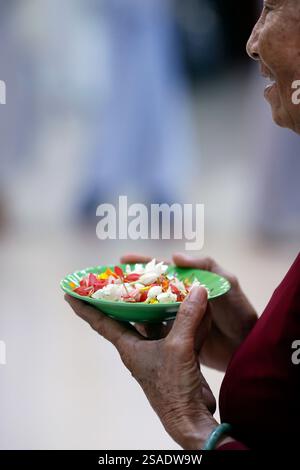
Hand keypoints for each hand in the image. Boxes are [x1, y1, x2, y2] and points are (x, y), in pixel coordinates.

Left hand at [65, 286, 219, 448]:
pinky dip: (191, 319)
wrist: (191, 417)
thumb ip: (187, 317)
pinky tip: (201, 305)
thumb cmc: (173, 388)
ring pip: (161, 320)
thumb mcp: (178, 346)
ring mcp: (160, 351)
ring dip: (168, 304)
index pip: (101, 322)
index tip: (70, 292)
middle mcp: (141, 347)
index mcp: (128, 347)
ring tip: (171, 283)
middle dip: (129, 296)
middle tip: (125, 275)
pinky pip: (182, 330)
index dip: (85, 306)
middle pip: (132, 315)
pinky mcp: (179, 355)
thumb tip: (198, 289)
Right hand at [121, 253, 257, 370]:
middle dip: (128, 286)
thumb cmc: (239, 312)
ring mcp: (175, 319)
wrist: (247, 346)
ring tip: (109, 305)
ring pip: (148, 310)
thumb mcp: (227, 283)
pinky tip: (126, 329)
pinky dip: (141, 328)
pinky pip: (155, 330)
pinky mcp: (176, 338)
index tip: (121, 259)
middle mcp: (178, 299)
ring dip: (130, 307)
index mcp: (188, 283)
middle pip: (148, 289)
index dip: (141, 263)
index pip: (160, 269)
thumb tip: (174, 256)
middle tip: (106, 286)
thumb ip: (206, 266)